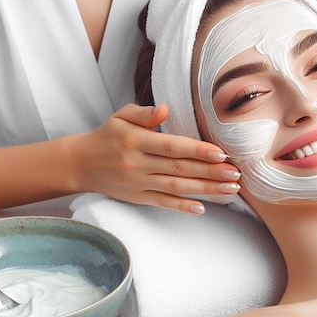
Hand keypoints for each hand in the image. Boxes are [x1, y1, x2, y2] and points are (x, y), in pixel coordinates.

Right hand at [74, 104, 240, 213]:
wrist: (80, 164)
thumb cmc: (107, 135)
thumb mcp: (121, 116)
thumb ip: (145, 112)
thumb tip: (165, 108)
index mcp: (136, 140)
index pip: (172, 146)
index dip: (197, 150)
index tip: (221, 153)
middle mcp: (138, 163)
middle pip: (180, 168)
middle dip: (210, 172)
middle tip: (236, 173)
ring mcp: (138, 183)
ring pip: (176, 187)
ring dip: (205, 189)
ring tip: (230, 189)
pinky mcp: (138, 198)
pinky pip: (163, 203)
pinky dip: (182, 207)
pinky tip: (202, 208)